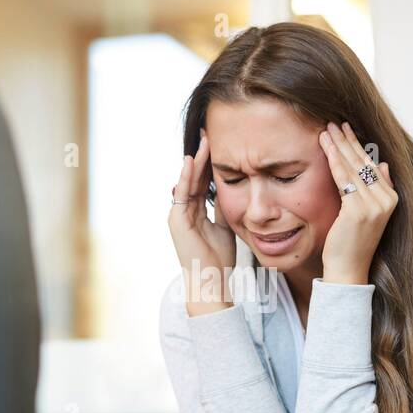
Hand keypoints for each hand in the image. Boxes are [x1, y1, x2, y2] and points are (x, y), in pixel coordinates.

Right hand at [167, 129, 235, 311]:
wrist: (211, 280)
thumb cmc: (219, 259)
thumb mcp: (227, 226)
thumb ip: (226, 208)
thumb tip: (236, 188)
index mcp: (196, 212)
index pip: (203, 182)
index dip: (210, 163)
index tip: (219, 144)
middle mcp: (185, 210)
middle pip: (195, 177)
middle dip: (203, 155)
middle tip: (210, 132)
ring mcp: (179, 214)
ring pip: (188, 181)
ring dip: (196, 159)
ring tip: (204, 139)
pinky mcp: (176, 219)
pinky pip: (182, 192)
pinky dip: (187, 176)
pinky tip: (192, 160)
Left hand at [318, 121, 396, 283]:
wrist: (349, 270)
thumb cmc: (352, 243)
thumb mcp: (368, 213)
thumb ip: (377, 188)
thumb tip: (381, 164)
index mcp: (391, 199)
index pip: (372, 165)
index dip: (358, 146)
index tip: (346, 130)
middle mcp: (386, 200)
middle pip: (363, 163)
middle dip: (347, 141)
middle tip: (334, 123)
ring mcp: (374, 205)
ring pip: (353, 168)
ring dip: (338, 146)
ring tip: (326, 130)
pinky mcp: (358, 210)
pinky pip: (344, 180)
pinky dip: (334, 162)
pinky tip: (327, 148)